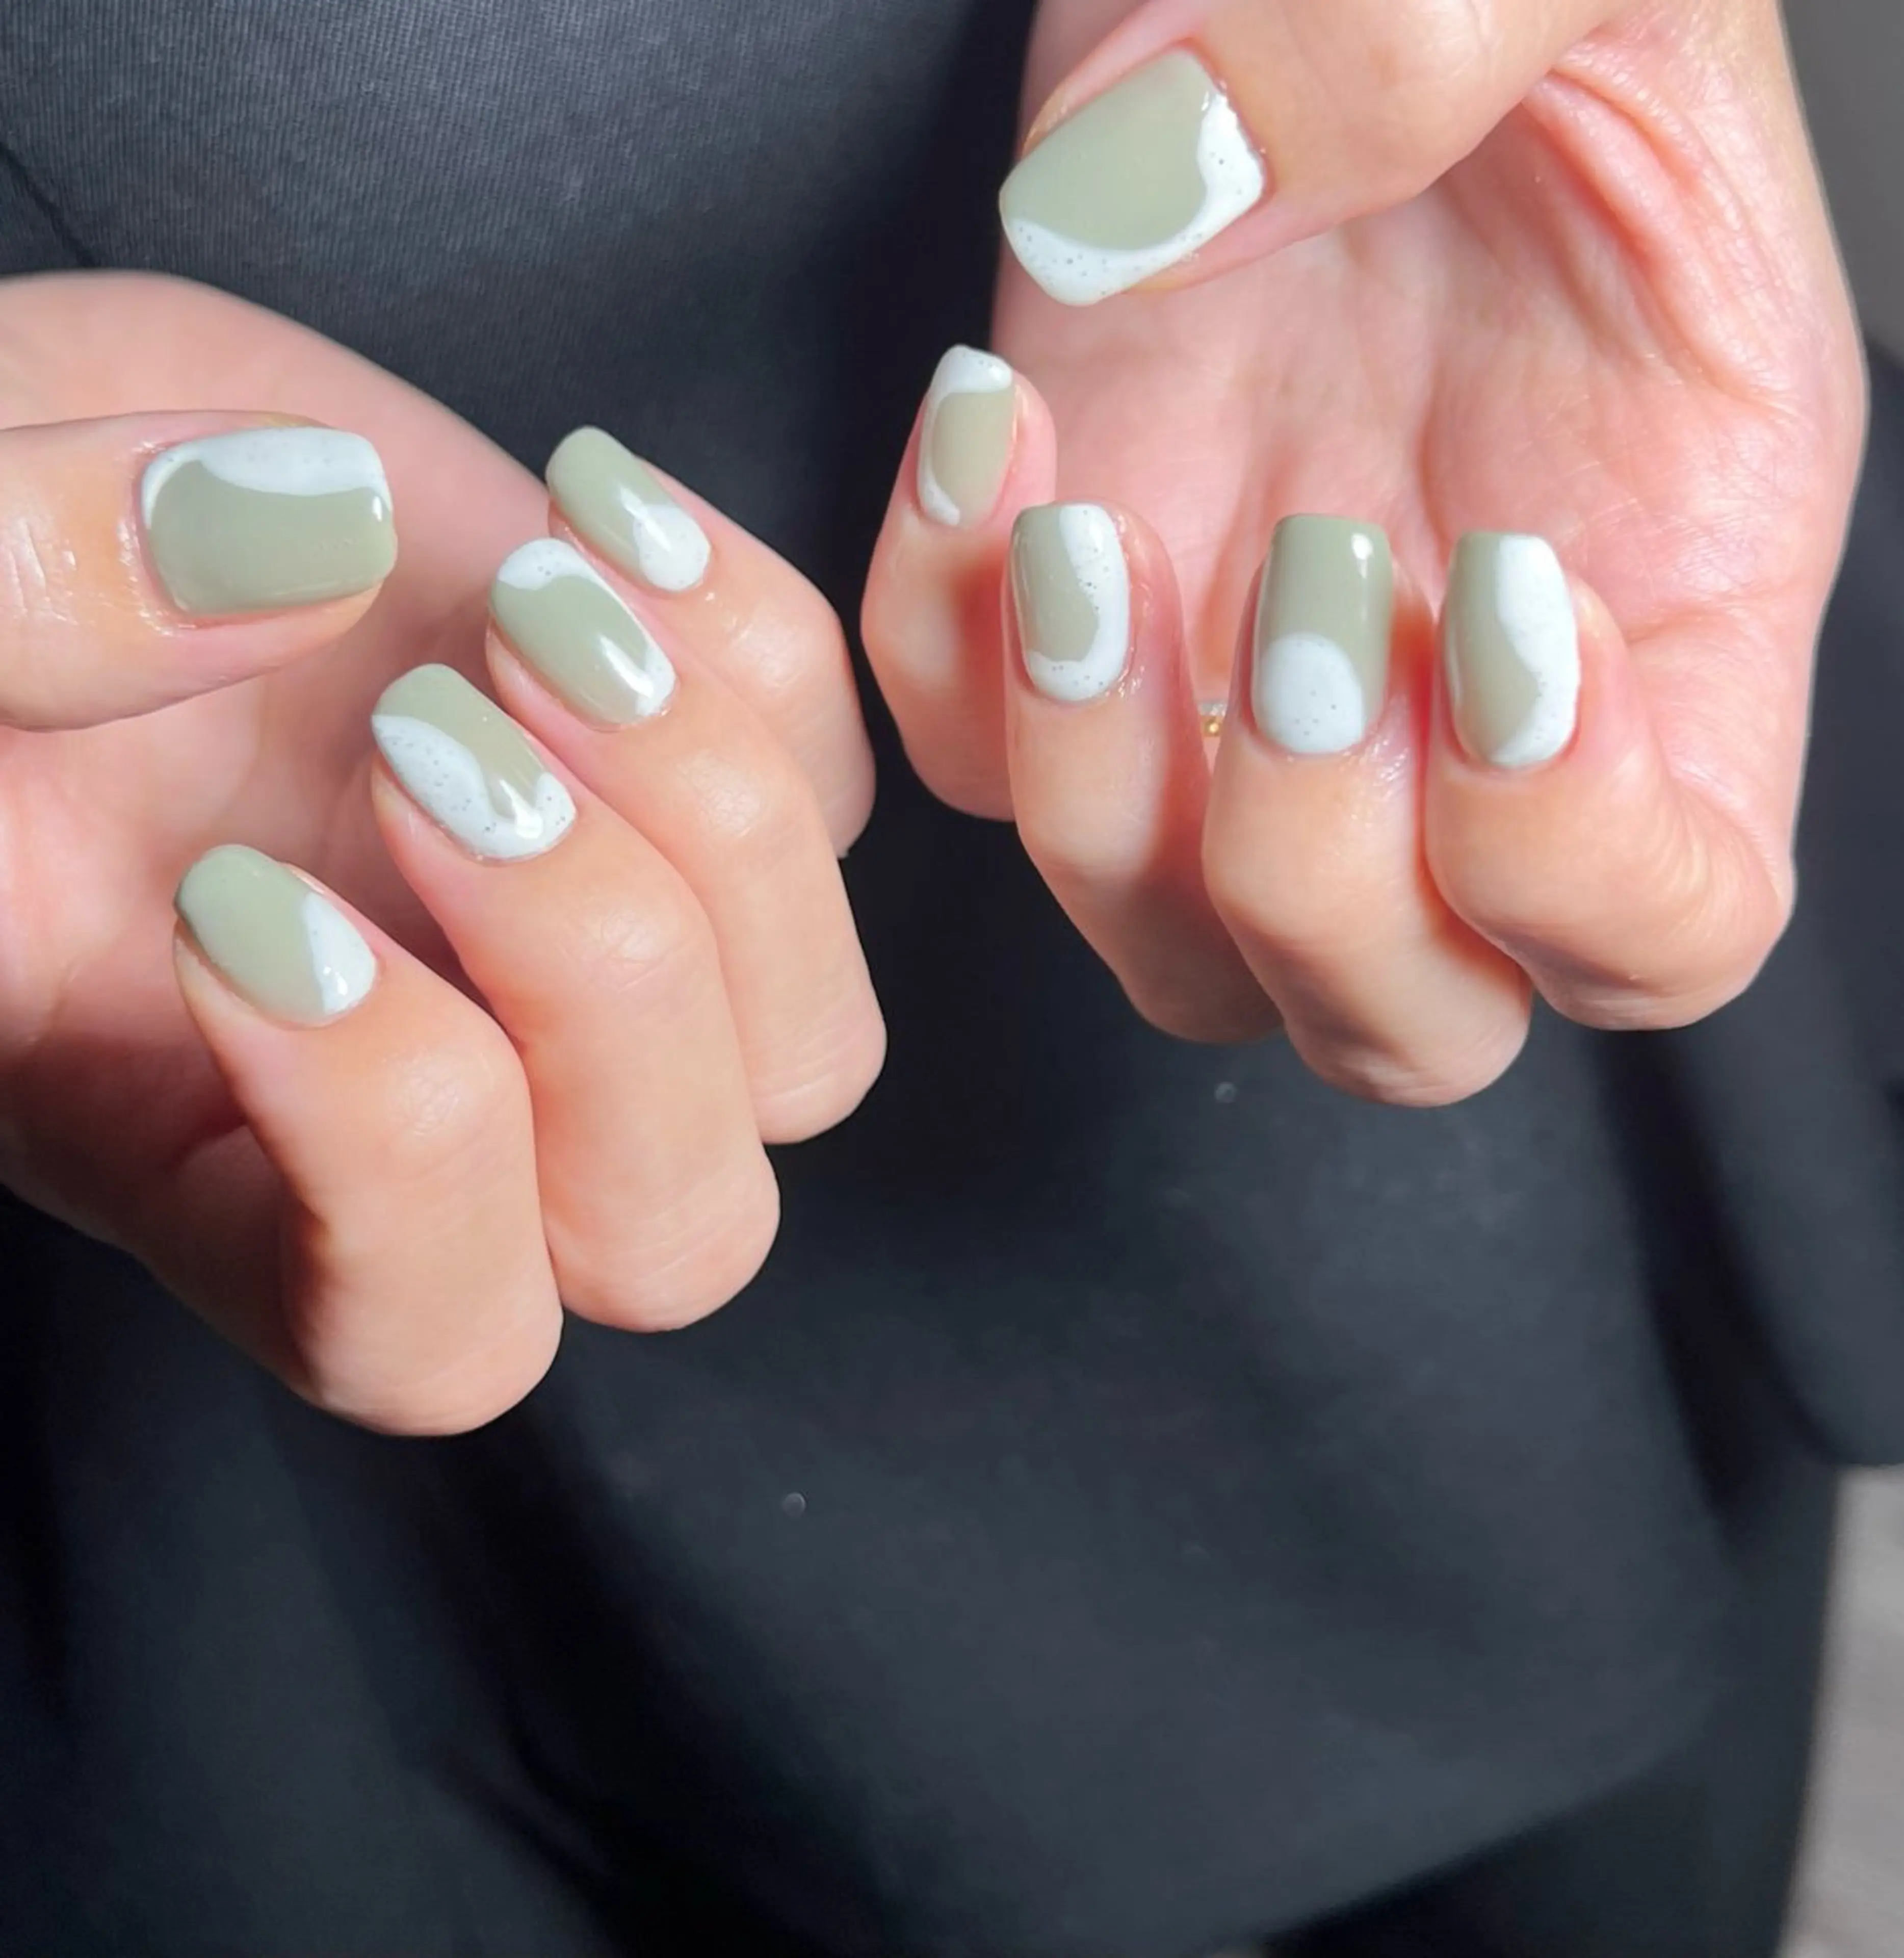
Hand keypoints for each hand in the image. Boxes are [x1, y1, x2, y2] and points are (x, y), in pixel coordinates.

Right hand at [0, 273, 882, 1431]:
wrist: (48, 462)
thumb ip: (28, 621)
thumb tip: (305, 552)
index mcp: (231, 1162)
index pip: (424, 1331)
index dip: (396, 1147)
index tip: (241, 897)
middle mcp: (462, 1097)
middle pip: (673, 1231)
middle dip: (599, 977)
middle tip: (421, 736)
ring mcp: (596, 944)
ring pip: (813, 1048)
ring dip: (715, 818)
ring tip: (528, 603)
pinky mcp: (684, 772)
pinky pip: (840, 784)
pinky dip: (758, 645)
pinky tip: (587, 507)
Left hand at [863, 0, 1861, 1103]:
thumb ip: (1431, 41)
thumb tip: (1170, 200)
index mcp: (1663, 605)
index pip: (1666, 922)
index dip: (1581, 863)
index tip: (1506, 616)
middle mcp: (1442, 712)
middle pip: (1397, 1018)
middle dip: (1317, 878)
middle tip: (1303, 592)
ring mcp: (1230, 691)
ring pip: (1161, 945)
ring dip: (1102, 795)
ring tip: (1088, 530)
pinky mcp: (1054, 622)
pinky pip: (959, 765)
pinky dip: (936, 648)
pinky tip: (987, 425)